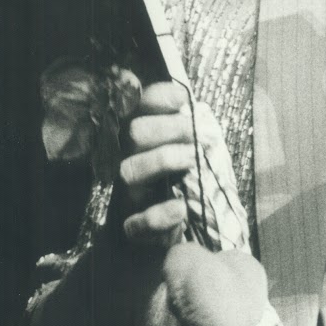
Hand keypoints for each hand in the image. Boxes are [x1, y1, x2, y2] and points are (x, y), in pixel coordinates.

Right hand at [117, 80, 195, 244]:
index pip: (138, 107)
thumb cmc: (189, 182)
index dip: (157, 97)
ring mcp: (128, 194)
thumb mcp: (191, 150)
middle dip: (168, 127)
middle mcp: (129, 161)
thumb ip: (183, 125)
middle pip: (134, 133)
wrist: (190, 232)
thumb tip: (181, 93)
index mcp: (142, 140)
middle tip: (197, 134)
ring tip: (192, 159)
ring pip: (130, 170)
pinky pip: (136, 224)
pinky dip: (159, 216)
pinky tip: (180, 209)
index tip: (184, 99)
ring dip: (164, 159)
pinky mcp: (135, 229)